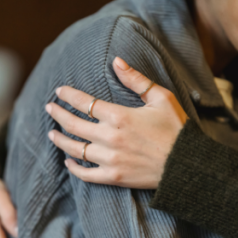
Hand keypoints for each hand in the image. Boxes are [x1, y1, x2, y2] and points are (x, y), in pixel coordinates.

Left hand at [45, 57, 188, 188]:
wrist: (187, 166)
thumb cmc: (177, 130)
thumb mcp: (162, 99)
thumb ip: (136, 80)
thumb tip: (116, 61)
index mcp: (119, 116)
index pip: (84, 102)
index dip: (68, 96)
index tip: (60, 91)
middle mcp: (110, 137)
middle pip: (73, 124)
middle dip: (58, 114)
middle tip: (50, 108)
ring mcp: (110, 159)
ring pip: (75, 148)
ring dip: (60, 140)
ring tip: (52, 133)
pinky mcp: (114, 177)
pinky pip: (86, 174)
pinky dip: (74, 168)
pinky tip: (68, 161)